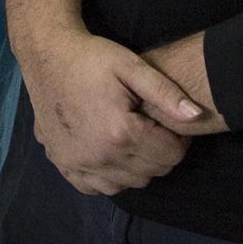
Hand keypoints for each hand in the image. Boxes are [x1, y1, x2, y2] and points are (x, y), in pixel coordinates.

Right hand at [19, 27, 204, 193]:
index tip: (169, 121)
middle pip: (152, 172)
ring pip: (128, 184)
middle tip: (151, 127)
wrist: (46, 55)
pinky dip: (110, 175)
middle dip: (160, 152)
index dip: (178, 138)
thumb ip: (166, 93)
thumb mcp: (132, 66)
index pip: (170, 154)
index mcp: (119, 132)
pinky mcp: (62, 165)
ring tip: (132, 138)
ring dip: (137, 166)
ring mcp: (77, 164)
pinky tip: (110, 151)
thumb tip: (196, 116)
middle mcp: (98, 156)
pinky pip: (98, 188)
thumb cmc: (92, 57)